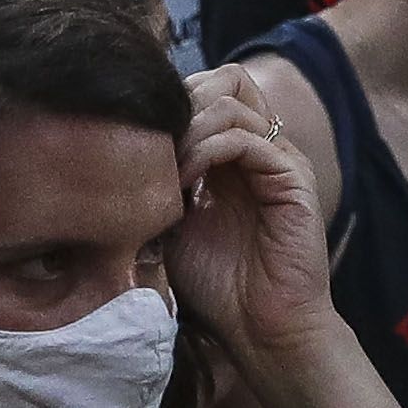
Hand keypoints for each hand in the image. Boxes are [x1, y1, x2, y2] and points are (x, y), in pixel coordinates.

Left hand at [163, 66, 341, 372]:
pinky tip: (184, 180)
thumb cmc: (216, 283)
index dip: (172, 97)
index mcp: (235, 151)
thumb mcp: (169, 220)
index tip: (136, 131)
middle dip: (182, 99)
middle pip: (226, 78)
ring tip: (165, 166)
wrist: (259, 329)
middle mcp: (262, 147)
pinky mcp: (294, 180)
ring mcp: (281, 160)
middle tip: (151, 140)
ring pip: (234, 100)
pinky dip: (209, 149)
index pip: (209, 86)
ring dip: (189, 125)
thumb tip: (113, 146)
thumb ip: (156, 180)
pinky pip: (249, 139)